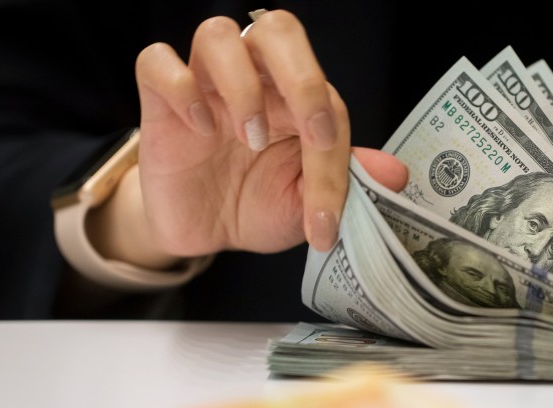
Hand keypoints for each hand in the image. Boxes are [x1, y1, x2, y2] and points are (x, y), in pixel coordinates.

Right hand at [121, 9, 405, 265]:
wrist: (205, 232)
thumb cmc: (258, 205)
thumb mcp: (305, 204)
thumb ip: (346, 186)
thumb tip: (395, 174)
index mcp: (297, 100)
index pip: (326, 97)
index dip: (333, 153)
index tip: (325, 214)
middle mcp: (255, 79)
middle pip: (278, 30)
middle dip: (303, 76)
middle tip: (311, 132)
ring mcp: (206, 85)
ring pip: (218, 33)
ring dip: (242, 85)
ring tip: (250, 139)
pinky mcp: (159, 101)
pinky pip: (157, 61)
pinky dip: (181, 88)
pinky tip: (200, 130)